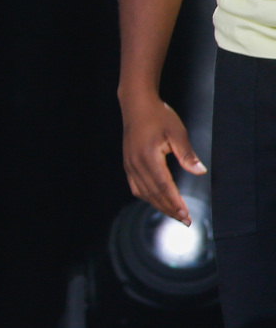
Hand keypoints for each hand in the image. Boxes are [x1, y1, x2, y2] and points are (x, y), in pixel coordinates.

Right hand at [120, 93, 199, 225]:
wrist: (136, 105)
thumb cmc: (159, 116)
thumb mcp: (177, 132)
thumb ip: (187, 154)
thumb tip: (200, 171)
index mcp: (148, 157)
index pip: (164, 186)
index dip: (175, 203)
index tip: (187, 216)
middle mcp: (136, 164)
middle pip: (153, 193)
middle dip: (170, 209)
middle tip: (185, 221)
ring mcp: (129, 164)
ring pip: (144, 192)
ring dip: (159, 205)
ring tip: (174, 214)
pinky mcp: (128, 164)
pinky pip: (136, 186)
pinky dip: (147, 197)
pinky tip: (156, 201)